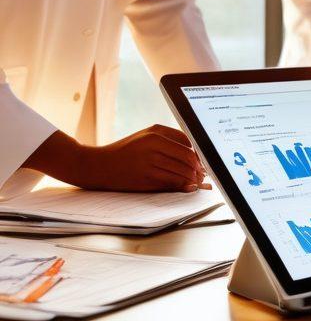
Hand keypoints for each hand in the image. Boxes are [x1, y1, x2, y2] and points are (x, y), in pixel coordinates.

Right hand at [64, 126, 205, 191]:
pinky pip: (170, 182)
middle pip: (187, 158)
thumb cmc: (125, 150)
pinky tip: (188, 187)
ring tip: (198, 182)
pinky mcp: (144, 178)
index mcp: (155, 133)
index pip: (188, 142)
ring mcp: (148, 162)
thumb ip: (170, 140)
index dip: (199, 153)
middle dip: (199, 168)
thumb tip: (195, 153)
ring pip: (181, 171)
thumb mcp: (146, 136)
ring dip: (193, 179)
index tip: (203, 161)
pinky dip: (183, 186)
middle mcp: (153, 146)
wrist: (97, 165)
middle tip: (204, 174)